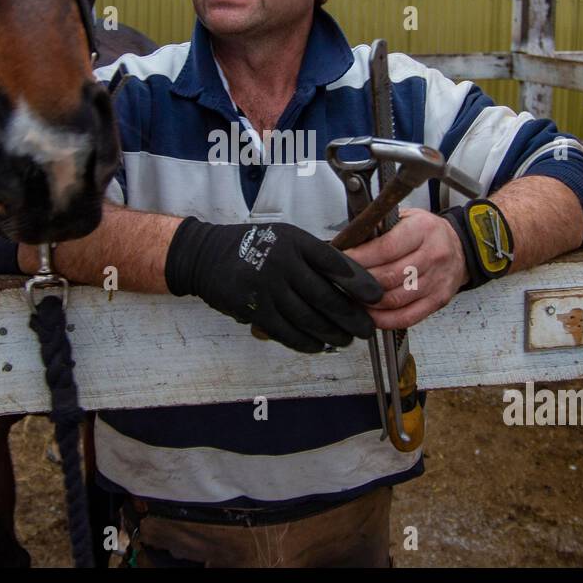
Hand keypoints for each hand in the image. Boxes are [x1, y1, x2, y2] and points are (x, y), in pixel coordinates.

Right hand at [164, 218, 383, 352]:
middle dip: (351, 318)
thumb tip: (351, 283)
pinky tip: (318, 345)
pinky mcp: (254, 309)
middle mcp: (283, 263)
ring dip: (332, 334)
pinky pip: (287, 332)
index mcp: (296, 242)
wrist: (206, 255)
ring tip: (345, 340)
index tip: (377, 298)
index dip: (361, 283)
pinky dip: (306, 342)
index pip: (336, 264)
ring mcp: (267, 288)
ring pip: (309, 319)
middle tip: (365, 329)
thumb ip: (314, 256)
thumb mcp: (285, 237)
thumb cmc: (254, 245)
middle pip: (327, 297)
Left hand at [342, 208, 467, 330]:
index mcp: (423, 230)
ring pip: (395, 299)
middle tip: (343, 280)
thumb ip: (382, 228)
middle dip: (360, 281)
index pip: (386, 248)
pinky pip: (407, 317)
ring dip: (369, 302)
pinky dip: (384, 319)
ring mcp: (436, 281)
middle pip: (388, 276)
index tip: (342, 261)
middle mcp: (432, 256)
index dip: (360, 258)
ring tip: (352, 296)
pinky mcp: (437, 301)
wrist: (461, 248)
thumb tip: (349, 241)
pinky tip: (371, 314)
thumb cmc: (429, 233)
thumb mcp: (408, 218)